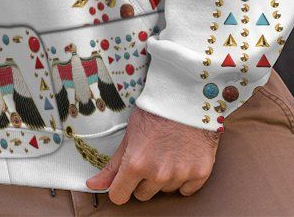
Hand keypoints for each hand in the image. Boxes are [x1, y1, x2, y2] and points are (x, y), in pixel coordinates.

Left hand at [84, 105, 220, 203]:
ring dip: (163, 178)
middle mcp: (158, 174)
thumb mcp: (129, 134)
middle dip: (142, 180)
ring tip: (166, 152)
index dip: (119, 187)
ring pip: (164, 191)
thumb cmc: (155, 112)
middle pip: (142, 195)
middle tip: (149, 156)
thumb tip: (93, 185)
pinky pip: (186, 190)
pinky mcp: (200, 174)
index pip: (119, 196)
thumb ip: (112, 165)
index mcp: (136, 163)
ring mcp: (180, 175)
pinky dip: (183, 178)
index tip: (123, 179)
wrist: (186, 98)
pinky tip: (181, 157)